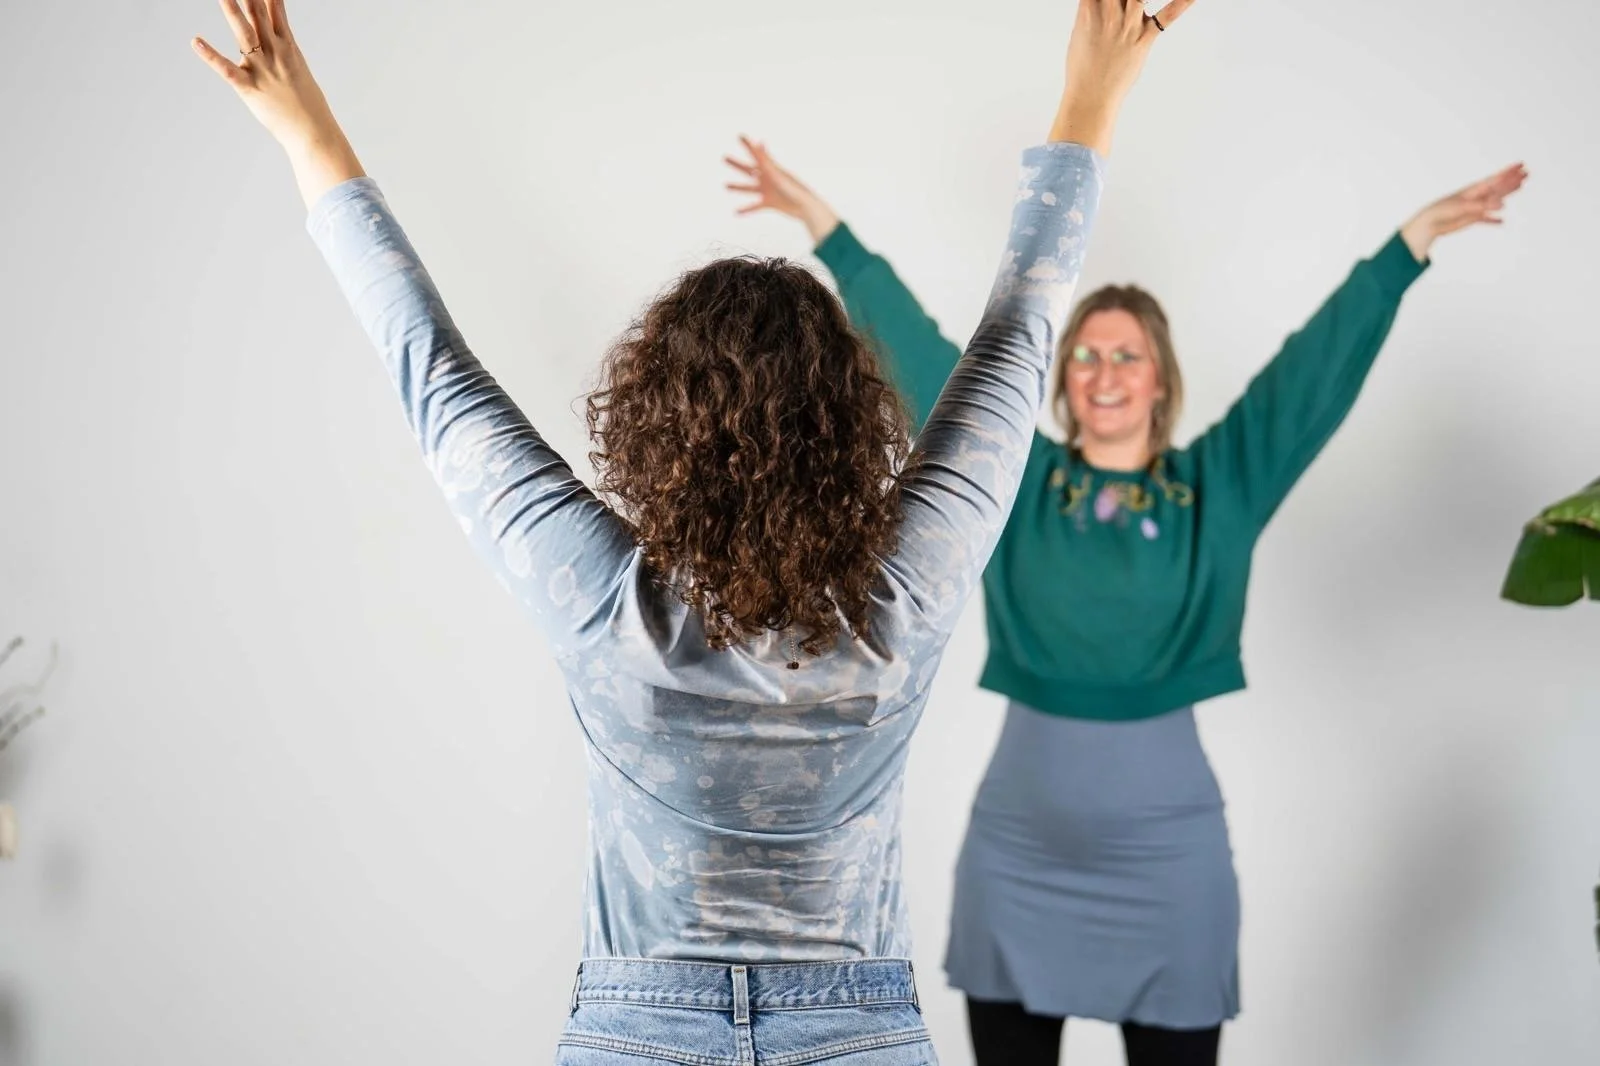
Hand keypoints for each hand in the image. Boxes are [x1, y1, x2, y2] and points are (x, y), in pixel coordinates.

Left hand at [191, 0, 362, 205]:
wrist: (313, 132)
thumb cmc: (309, 108)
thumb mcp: (300, 73)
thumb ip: (286, 57)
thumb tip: (281, 47)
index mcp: (289, 50)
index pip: (277, 13)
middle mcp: (275, 55)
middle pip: (259, 17)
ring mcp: (262, 71)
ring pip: (245, 35)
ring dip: (233, 13)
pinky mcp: (250, 88)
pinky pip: (226, 70)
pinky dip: (210, 55)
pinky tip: (196, 41)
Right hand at [724, 137, 840, 245]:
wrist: (805, 207)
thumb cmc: (794, 189)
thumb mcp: (776, 174)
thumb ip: (766, 160)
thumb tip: (760, 143)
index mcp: (771, 168)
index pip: (756, 153)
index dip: (747, 145)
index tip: (740, 136)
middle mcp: (768, 178)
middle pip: (748, 169)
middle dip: (737, 164)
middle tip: (724, 158)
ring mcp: (768, 190)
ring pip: (749, 188)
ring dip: (738, 187)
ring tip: (726, 185)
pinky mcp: (769, 203)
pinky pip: (755, 206)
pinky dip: (746, 209)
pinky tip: (736, 212)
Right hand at [1052, 0, 1196, 152]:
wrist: (1090, 97)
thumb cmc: (1083, 68)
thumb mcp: (1080, 33)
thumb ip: (1091, 11)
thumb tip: (1097, 4)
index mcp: (1088, 11)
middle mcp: (1108, 14)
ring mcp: (1127, 25)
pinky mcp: (1143, 39)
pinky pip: (1167, 16)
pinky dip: (1183, 2)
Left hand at [1400, 164, 1528, 261]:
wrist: (1428, 224)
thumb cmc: (1442, 211)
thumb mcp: (1464, 207)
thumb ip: (1483, 206)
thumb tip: (1503, 205)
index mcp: (1474, 190)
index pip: (1495, 179)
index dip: (1508, 172)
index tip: (1521, 165)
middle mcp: (1476, 197)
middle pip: (1498, 187)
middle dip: (1512, 181)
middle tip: (1527, 173)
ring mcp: (1475, 208)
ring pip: (1495, 200)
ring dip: (1507, 194)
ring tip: (1520, 187)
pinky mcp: (1471, 219)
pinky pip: (1486, 219)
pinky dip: (1493, 220)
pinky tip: (1501, 221)